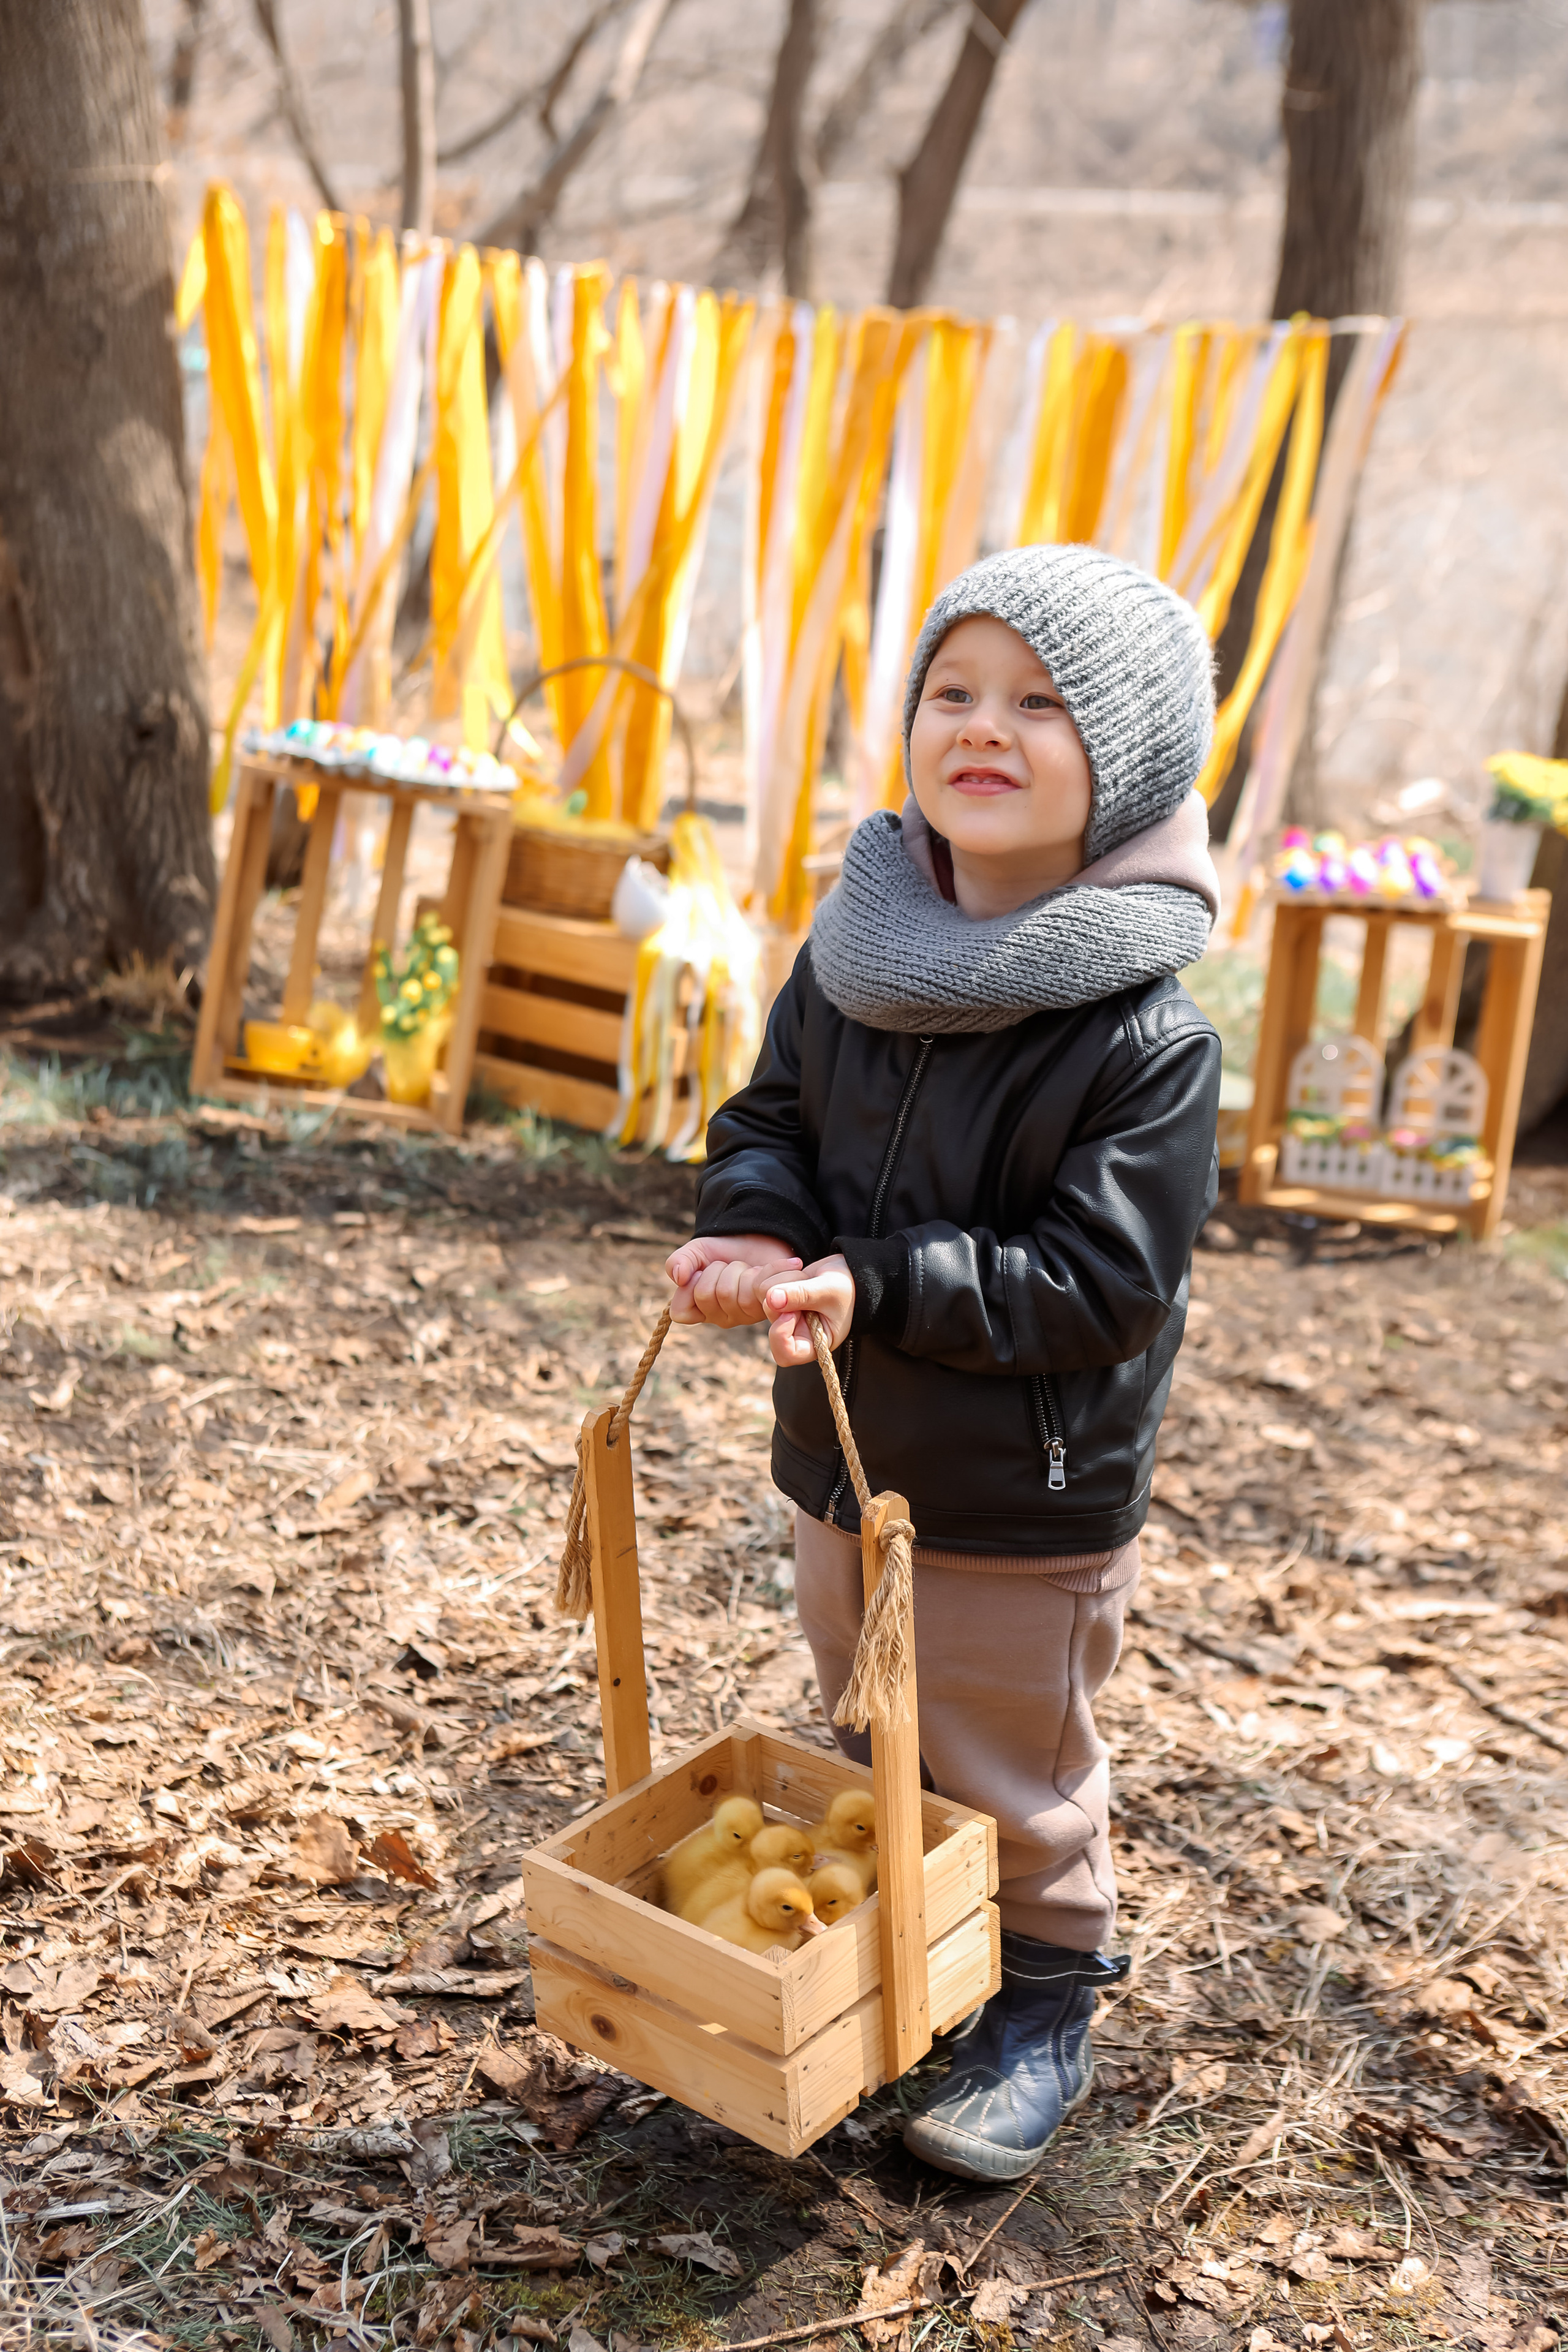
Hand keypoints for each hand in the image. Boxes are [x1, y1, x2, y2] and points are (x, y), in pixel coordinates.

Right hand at [666, 1233, 801, 1328]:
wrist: (760, 1238)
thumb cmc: (726, 1250)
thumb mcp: (696, 1251)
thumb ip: (679, 1261)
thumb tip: (678, 1277)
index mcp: (701, 1308)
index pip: (681, 1312)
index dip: (688, 1288)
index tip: (699, 1271)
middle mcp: (722, 1317)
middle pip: (706, 1296)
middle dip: (716, 1270)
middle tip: (728, 1265)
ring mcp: (745, 1315)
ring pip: (731, 1294)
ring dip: (739, 1269)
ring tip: (747, 1268)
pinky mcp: (768, 1308)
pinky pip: (757, 1293)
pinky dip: (762, 1271)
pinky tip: (763, 1269)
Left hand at [763, 1254, 854, 1366]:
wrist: (847, 1269)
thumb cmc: (846, 1286)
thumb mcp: (827, 1289)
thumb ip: (801, 1294)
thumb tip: (770, 1298)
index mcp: (816, 1344)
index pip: (786, 1354)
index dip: (781, 1335)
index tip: (791, 1313)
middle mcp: (799, 1334)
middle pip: (772, 1329)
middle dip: (781, 1305)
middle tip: (799, 1287)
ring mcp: (788, 1318)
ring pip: (766, 1306)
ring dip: (781, 1284)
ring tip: (804, 1276)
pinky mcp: (781, 1302)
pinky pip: (765, 1289)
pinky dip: (777, 1275)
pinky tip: (797, 1269)